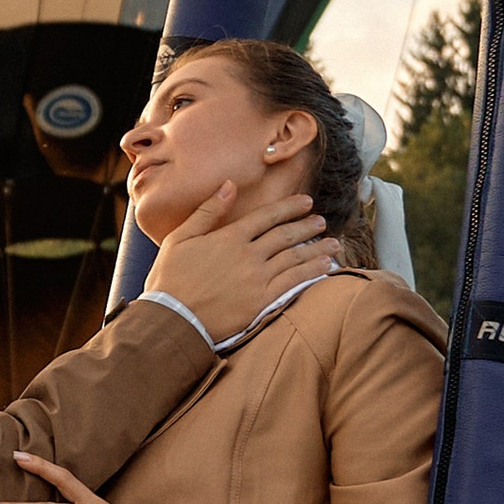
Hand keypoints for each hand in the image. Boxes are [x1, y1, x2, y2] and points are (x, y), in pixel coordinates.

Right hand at [142, 184, 335, 344]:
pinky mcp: (262, 301)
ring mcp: (257, 278)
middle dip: (307, 226)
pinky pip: (293, 283)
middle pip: (285, 235)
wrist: (172, 318)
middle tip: (321, 222)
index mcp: (229, 237)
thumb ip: (208, 211)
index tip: (306, 202)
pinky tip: (325, 268)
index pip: (267, 216)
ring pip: (294, 258)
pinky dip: (311, 273)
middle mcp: (248, 255)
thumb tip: (229, 185)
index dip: (289, 207)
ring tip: (333, 244)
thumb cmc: (170, 278)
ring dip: (316, 249)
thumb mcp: (180, 238)